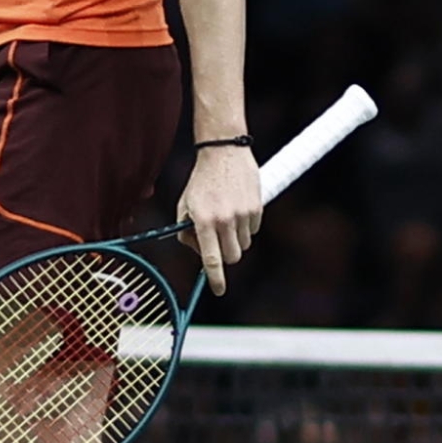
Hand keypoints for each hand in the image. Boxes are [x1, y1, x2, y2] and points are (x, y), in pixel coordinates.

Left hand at [176, 145, 263, 293]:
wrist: (224, 152)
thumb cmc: (201, 180)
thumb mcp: (185, 205)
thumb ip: (187, 232)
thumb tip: (198, 252)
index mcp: (203, 220)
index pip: (211, 259)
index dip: (215, 279)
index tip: (218, 290)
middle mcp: (224, 220)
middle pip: (233, 257)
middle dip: (226, 256)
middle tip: (219, 244)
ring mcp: (243, 214)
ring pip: (244, 244)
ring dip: (236, 239)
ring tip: (227, 219)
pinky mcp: (257, 207)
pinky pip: (254, 230)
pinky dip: (246, 227)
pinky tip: (238, 209)